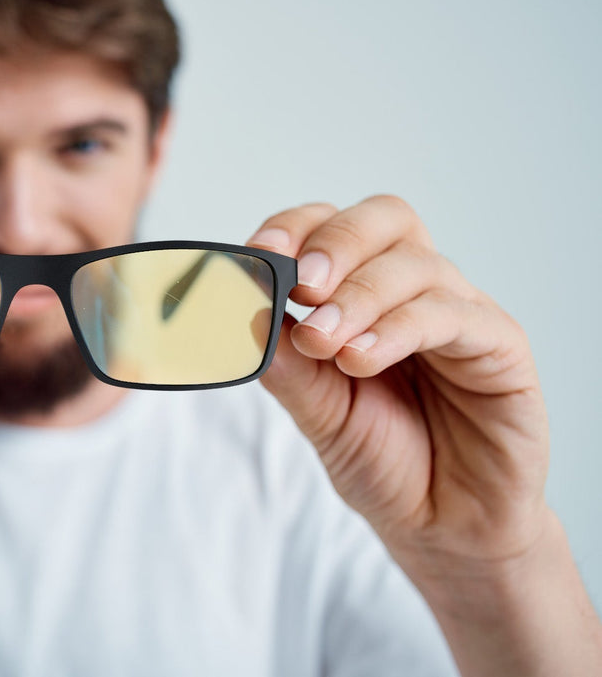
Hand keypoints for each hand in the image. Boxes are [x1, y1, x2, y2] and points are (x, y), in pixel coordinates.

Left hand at [247, 195, 549, 572]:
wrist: (441, 527)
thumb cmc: (383, 459)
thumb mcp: (318, 411)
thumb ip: (286, 363)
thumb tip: (245, 311)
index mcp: (366, 292)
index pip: (334, 227)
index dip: (296, 228)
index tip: (261, 254)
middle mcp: (416, 291)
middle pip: (385, 218)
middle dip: (335, 243)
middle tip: (301, 285)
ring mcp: (462, 313)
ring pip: (415, 265)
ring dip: (359, 298)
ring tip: (324, 343)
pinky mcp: (501, 347)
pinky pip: (453, 314)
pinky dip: (399, 328)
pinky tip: (362, 359)